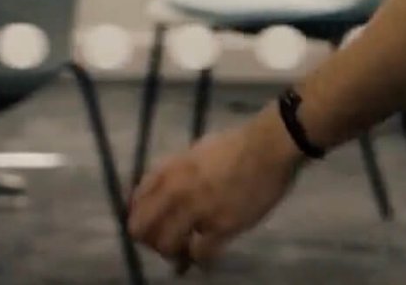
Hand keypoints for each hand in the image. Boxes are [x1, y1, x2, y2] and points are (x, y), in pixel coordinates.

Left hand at [127, 108, 305, 270]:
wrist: (268, 148)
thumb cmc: (235, 145)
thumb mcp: (195, 151)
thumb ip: (175, 172)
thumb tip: (162, 193)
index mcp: (170, 171)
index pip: (136, 203)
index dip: (139, 218)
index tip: (149, 226)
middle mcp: (177, 192)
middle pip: (143, 229)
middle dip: (151, 239)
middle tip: (165, 242)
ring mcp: (198, 210)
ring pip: (167, 245)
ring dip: (174, 251)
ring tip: (186, 249)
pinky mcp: (222, 227)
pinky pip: (201, 254)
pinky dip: (200, 258)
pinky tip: (206, 256)